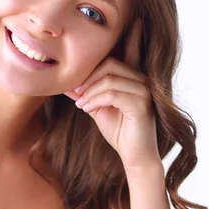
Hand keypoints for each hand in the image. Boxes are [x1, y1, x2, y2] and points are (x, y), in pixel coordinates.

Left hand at [64, 20, 160, 172]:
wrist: (134, 156)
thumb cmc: (119, 132)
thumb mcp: (97, 108)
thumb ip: (85, 93)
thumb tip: (64, 82)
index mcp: (133, 77)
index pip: (121, 51)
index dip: (99, 55)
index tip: (79, 72)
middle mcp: (141, 80)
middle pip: (109, 63)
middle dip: (88, 77)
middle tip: (75, 92)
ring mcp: (144, 91)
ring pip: (109, 79)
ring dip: (89, 91)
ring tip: (80, 104)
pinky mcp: (141, 104)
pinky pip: (112, 94)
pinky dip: (95, 100)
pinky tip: (86, 109)